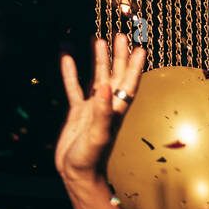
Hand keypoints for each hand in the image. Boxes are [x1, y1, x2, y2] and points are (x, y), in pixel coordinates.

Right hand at [56, 34, 144, 184]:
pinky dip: (71, 73)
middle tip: (121, 36)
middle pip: (116, 76)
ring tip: (98, 39)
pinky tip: (67, 57)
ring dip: (99, 60)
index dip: (135, 67)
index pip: (128, 84)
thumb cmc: (90, 158)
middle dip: (119, 56)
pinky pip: (74, 88)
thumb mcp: (98, 135)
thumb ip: (103, 112)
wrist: (76, 173)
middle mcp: (107, 107)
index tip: (141, 48)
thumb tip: (106, 87)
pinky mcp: (78, 113)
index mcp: (116, 111)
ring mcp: (92, 109)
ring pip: (96, 78)